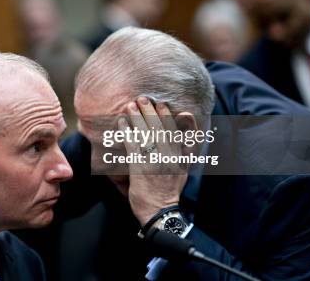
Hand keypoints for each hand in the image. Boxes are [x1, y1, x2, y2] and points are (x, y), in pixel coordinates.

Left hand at [118, 96, 187, 225]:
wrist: (159, 212)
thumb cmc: (168, 191)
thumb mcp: (183, 171)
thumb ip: (184, 153)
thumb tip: (188, 139)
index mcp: (179, 157)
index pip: (174, 131)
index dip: (167, 116)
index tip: (161, 103)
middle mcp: (168, 157)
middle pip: (159, 129)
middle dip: (150, 112)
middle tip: (142, 98)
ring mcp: (154, 161)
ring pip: (145, 134)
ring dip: (137, 118)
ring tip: (130, 106)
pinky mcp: (140, 168)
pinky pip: (133, 145)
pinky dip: (127, 132)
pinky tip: (121, 123)